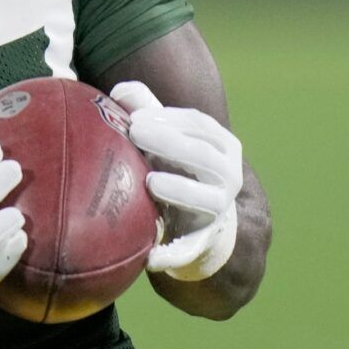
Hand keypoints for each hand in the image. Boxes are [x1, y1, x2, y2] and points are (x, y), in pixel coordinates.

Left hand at [109, 81, 242, 282]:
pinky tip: (150, 257)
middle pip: (205, 157)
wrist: (200, 225)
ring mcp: (220, 210)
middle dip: (172, 143)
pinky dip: (174, 253)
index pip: (201, 126)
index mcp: (220, 146)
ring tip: (151, 182)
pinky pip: (192, 248)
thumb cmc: (175, 168)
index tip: (137, 116)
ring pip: (208, 200)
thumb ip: (146, 111)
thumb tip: (121, 90)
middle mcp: (227, 176)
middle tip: (135, 132)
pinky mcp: (205, 241)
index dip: (170, 118)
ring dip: (181, 190)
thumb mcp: (166, 138)